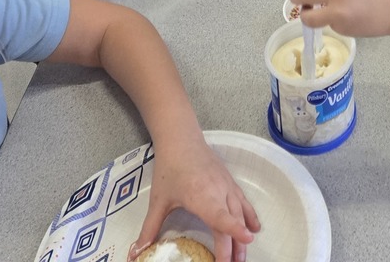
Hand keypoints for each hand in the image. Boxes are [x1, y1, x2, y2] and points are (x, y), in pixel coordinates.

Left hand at [132, 134, 258, 261]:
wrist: (181, 140)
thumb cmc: (170, 169)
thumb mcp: (158, 201)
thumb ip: (149, 229)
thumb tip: (135, 253)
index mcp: (201, 197)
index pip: (221, 217)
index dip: (233, 230)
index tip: (246, 241)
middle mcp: (219, 192)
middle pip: (231, 222)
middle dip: (235, 247)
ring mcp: (226, 186)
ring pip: (240, 213)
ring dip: (243, 235)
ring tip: (243, 257)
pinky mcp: (230, 181)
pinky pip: (243, 201)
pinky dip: (250, 216)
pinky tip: (254, 229)